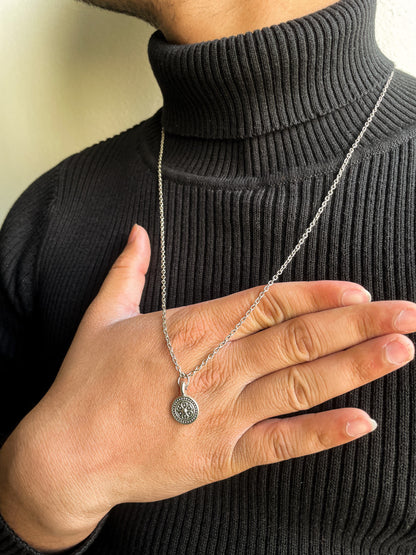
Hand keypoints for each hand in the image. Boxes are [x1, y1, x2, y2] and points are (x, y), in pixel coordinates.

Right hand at [1, 224, 414, 551]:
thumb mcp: (102, 317)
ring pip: (299, 388)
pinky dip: (323, 434)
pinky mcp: (221, 458)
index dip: (314, 297)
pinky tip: (363, 422)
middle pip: (295, 342)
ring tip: (399, 352)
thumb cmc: (85, 384)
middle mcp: (214, 371)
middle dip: (355, 326)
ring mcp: (222, 417)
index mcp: (188, 330)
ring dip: (353, 369)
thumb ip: (128, 271)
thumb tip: (136, 230)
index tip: (358, 292)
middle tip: (406, 315)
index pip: (264, 305)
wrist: (66, 455)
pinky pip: (280, 444)